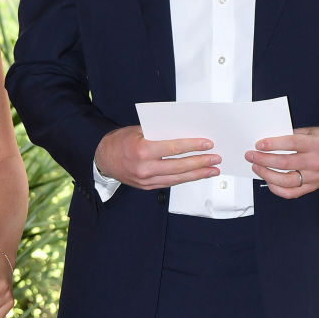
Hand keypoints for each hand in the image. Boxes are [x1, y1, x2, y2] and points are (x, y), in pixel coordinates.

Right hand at [94, 125, 219, 189]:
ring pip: (177, 178)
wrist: (103, 159)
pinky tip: (196, 175)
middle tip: (216, 159)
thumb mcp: (138, 130)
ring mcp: (146, 180)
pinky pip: (170, 183)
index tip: (208, 144)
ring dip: (197, 174)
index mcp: (142, 149)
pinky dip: (184, 179)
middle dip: (200, 162)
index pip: (173, 148)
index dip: (193, 146)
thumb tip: (184, 133)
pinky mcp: (147, 187)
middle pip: (179, 166)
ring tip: (212, 171)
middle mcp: (145, 167)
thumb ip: (159, 133)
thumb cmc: (121, 141)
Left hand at [244, 127, 318, 199]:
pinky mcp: (312, 187)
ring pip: (285, 180)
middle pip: (284, 163)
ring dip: (266, 174)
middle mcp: (315, 162)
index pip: (290, 144)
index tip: (259, 144)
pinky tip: (268, 180)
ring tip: (256, 167)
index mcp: (315, 145)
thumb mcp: (310, 131)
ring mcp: (314, 177)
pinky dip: (276, 189)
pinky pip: (291, 193)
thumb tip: (268, 139)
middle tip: (251, 155)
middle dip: (263, 159)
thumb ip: (291, 135)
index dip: (272, 144)